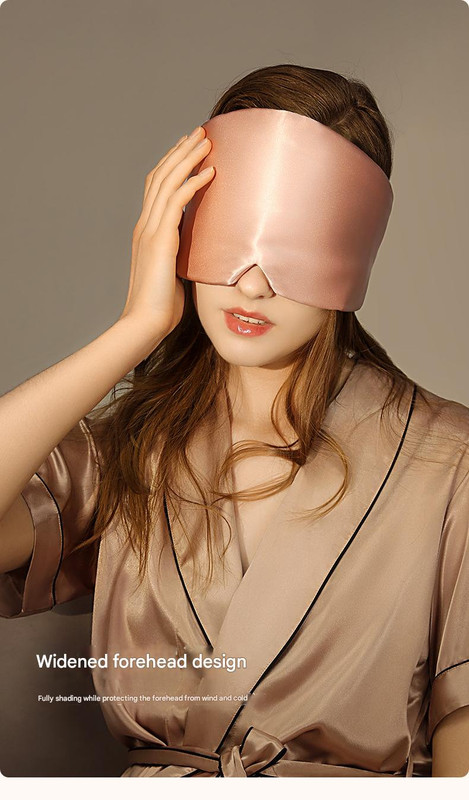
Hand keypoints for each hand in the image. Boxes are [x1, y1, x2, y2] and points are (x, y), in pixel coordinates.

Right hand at [119, 125, 213, 339]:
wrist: (144, 324)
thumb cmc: (161, 307)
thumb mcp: (174, 273)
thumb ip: (182, 256)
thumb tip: (201, 252)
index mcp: (147, 232)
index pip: (156, 187)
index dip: (171, 164)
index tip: (189, 148)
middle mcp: (145, 226)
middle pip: (161, 176)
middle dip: (181, 151)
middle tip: (200, 132)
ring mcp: (150, 232)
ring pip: (168, 183)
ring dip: (188, 159)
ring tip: (206, 141)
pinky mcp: (160, 241)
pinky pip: (177, 203)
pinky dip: (193, 184)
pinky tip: (210, 172)